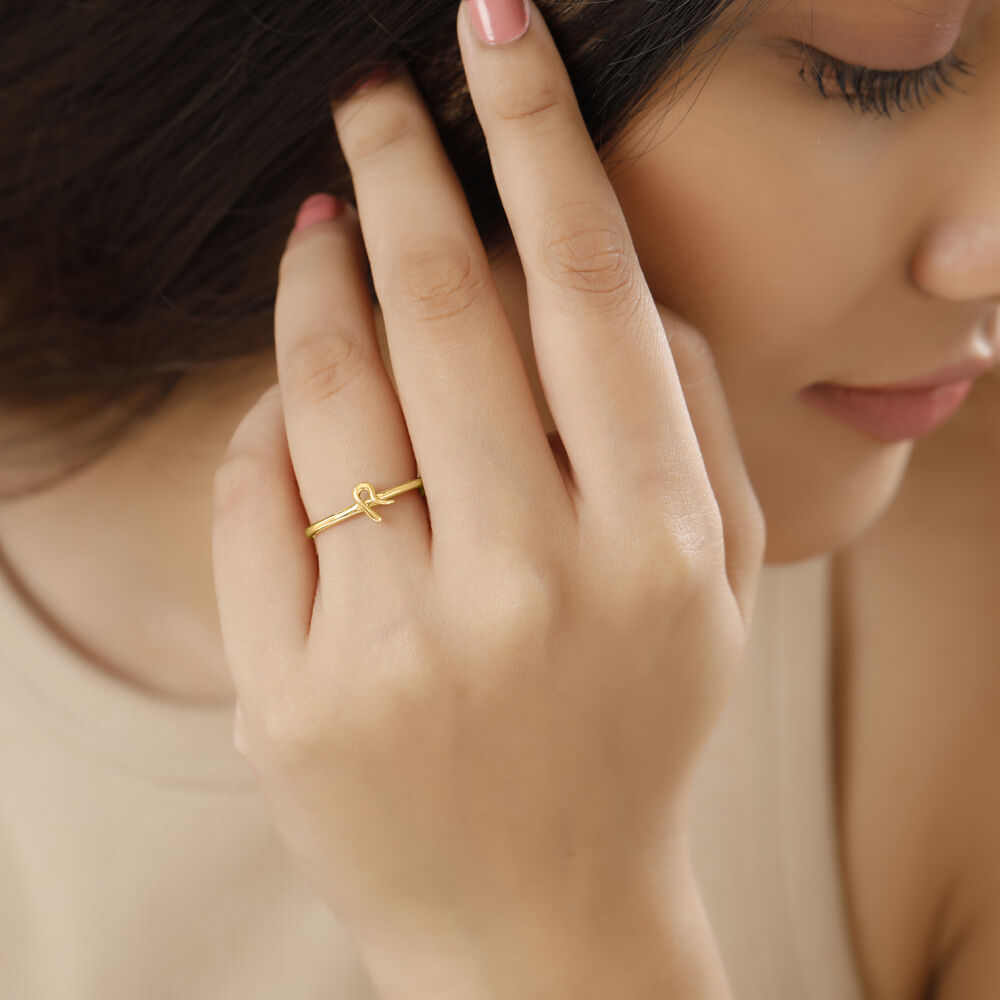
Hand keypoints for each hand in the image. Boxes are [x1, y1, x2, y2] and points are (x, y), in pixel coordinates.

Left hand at [212, 0, 764, 992]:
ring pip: (328, 390)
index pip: (592, 289)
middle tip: (375, 100)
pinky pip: (256, 499)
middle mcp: (533, 584)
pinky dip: (269, 429)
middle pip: (445, 308)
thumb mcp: (715, 591)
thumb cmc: (631, 735)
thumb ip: (684, 428)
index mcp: (658, 547)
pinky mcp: (295, 699)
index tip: (497, 35)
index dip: (542, 140)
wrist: (540, 919)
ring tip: (322, 226)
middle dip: (404, 168)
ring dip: (316, 279)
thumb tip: (608, 282)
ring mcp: (401, 646)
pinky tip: (295, 410)